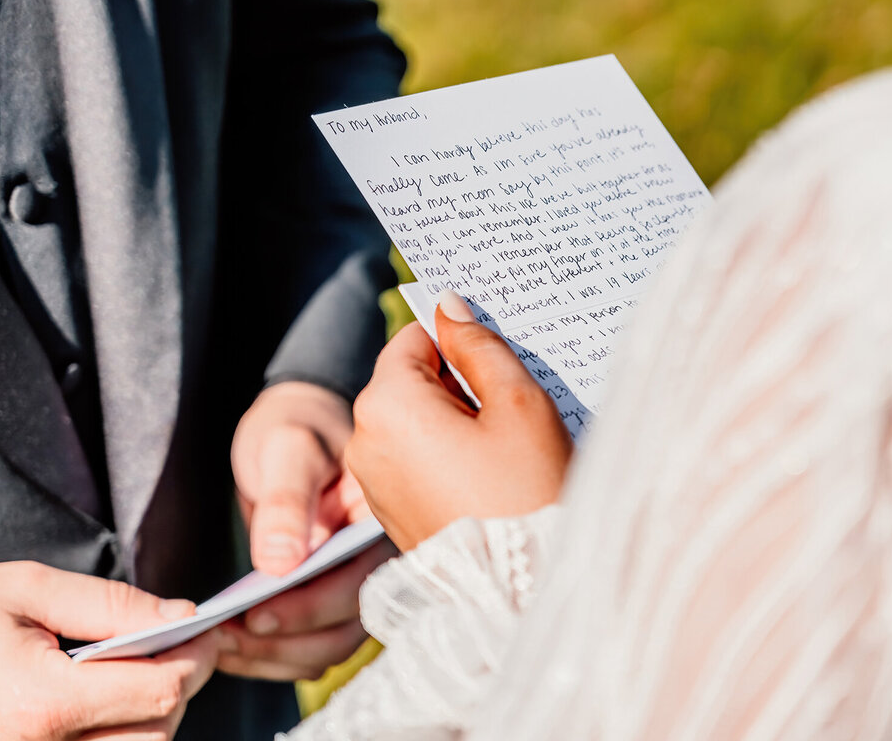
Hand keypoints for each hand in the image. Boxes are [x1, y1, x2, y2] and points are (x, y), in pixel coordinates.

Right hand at [0, 561, 217, 740]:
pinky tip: (111, 699)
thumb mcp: (25, 591)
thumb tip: (180, 615)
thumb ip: (109, 603)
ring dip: (151, 712)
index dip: (197, 656)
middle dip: (178, 683)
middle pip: (156, 730)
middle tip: (174, 645)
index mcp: (42, 704)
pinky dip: (123, 731)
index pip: (161, 690)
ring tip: (136, 670)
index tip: (204, 629)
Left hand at [230, 380, 389, 681]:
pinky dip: (271, 656)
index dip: (311, 608)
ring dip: (274, 657)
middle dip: (284, 642)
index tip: (255, 616)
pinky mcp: (330, 601)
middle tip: (223, 640)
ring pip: (328, 647)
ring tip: (217, 646)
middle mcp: (379, 563)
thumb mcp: (287, 449)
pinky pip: (310, 646)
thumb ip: (286, 502)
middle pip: (347, 627)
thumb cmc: (295, 428)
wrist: (294, 430)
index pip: (359, 582)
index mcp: (381, 524)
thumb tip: (280, 565)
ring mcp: (356, 585)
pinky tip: (230, 645)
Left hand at [346, 291, 571, 550]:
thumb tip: (449, 306)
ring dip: (453, 420)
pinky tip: (488, 473)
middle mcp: (364, 440)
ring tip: (503, 445)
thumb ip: (479, 346)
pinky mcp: (389, 511)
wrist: (521, 586)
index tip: (498, 361)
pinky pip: (413, 460)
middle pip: (410, 381)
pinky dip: (445, 454)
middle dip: (456, 383)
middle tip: (509, 406)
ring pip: (413, 421)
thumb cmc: (527, 489)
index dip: (460, 342)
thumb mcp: (517, 402)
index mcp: (387, 404)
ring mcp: (373, 481)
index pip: (415, 338)